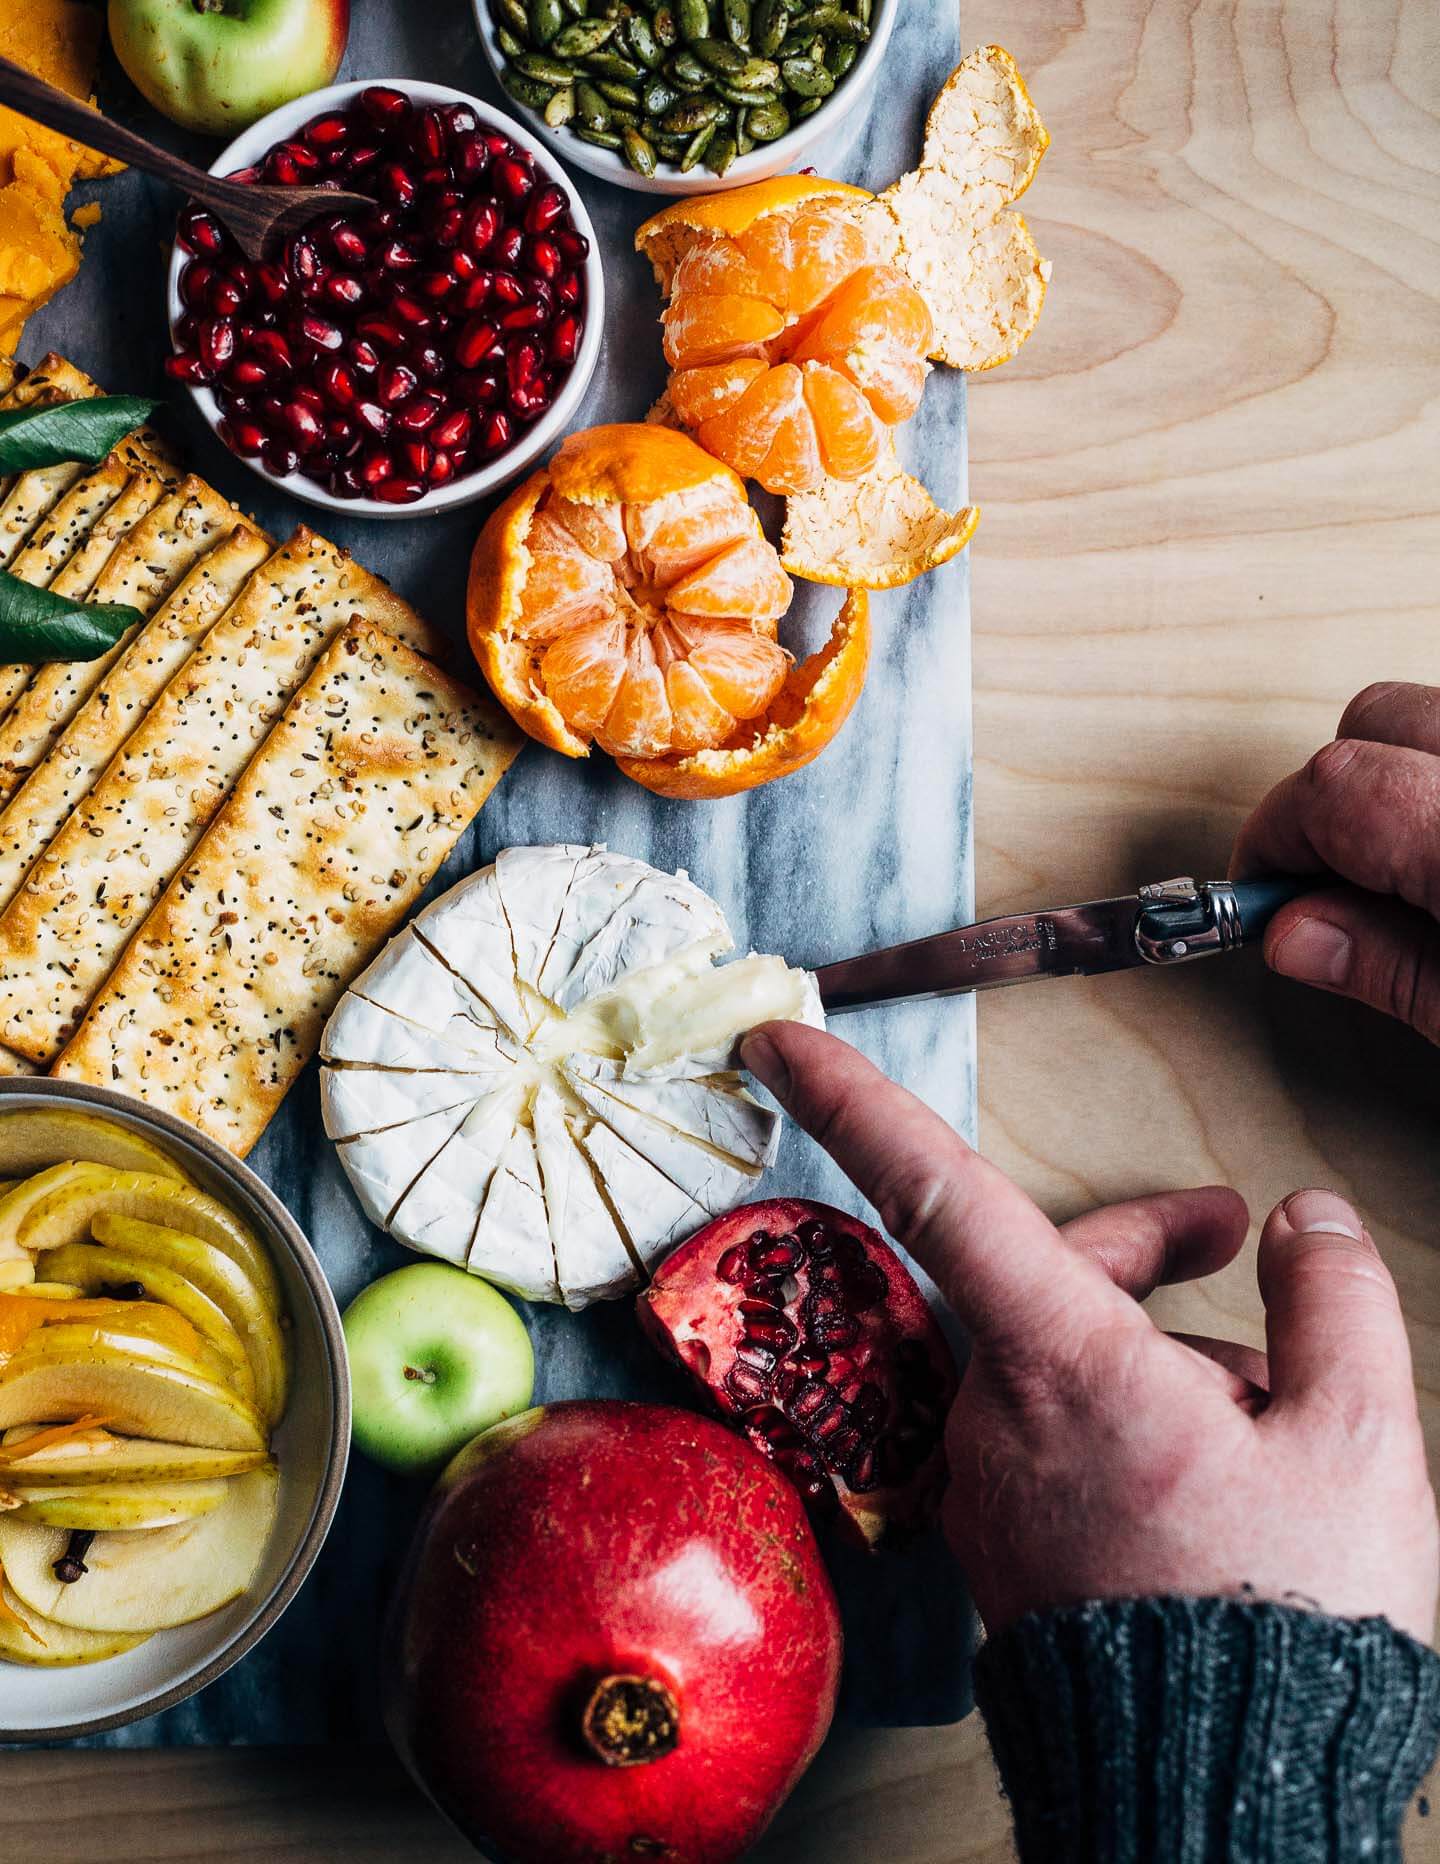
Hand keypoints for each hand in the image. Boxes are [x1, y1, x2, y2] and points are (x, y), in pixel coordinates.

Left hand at [741, 1022, 1438, 1640]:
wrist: (1217, 1800)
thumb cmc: (1284, 1619)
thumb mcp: (1360, 1441)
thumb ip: (1332, 1302)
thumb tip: (1308, 1221)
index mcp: (1062, 1367)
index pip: (935, 1192)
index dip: (852, 1101)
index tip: (779, 1036)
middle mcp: (999, 1417)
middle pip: (1040, 1273)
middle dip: (1137, 1244)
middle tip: (1229, 1232)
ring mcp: (994, 1484)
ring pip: (1057, 1358)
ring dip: (1150, 1349)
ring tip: (1268, 1403)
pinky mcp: (1007, 1539)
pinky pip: (1053, 1432)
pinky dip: (1123, 1415)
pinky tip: (1212, 1459)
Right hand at [1233, 681, 1439, 1042]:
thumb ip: (1395, 971)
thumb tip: (1300, 933)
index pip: (1336, 786)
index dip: (1276, 837)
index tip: (1259, 894)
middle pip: (1384, 720)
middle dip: (1334, 791)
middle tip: (1330, 887)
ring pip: (1434, 720)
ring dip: (1400, 777)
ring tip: (1405, 870)